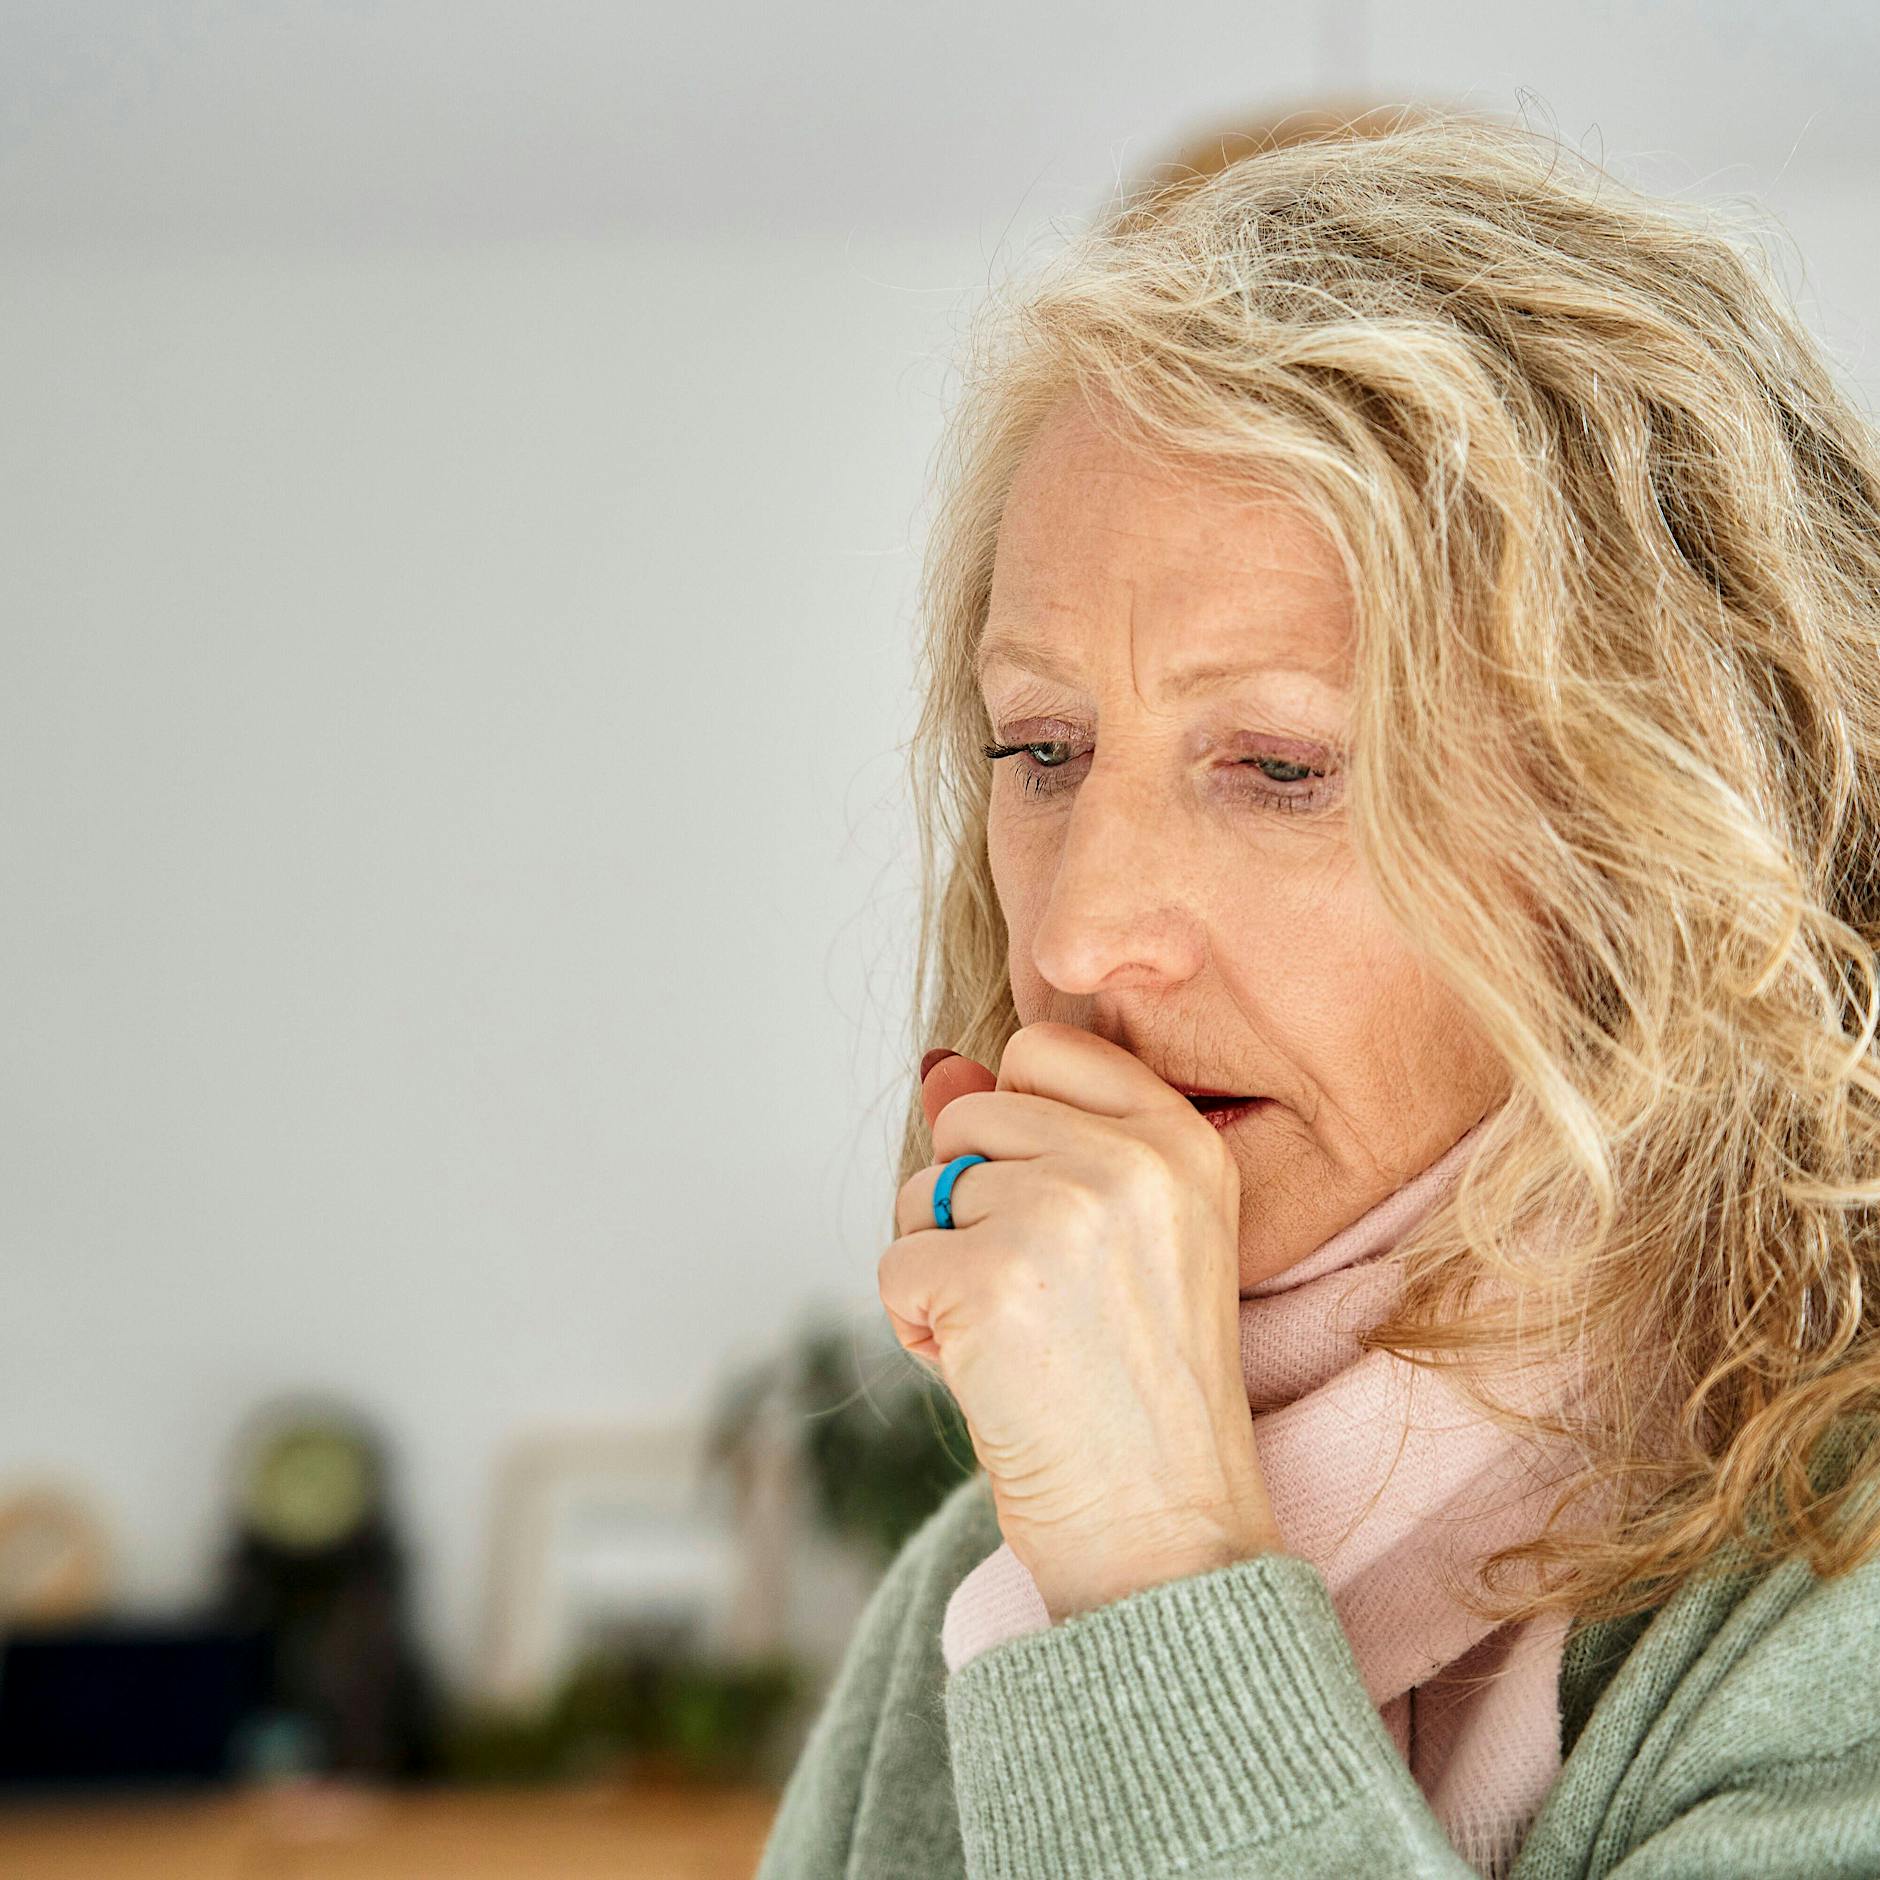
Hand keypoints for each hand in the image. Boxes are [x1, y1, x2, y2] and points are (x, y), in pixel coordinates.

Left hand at [880, 1021, 1281, 1620]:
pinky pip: (895, 1265)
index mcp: (1182, 1142)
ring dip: (941, 1269)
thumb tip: (935, 1066)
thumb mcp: (1125, 1238)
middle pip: (970, 1119)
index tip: (1047, 1206)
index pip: (1044, 1049)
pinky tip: (984, 1371)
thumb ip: (1038, 1138)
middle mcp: (1130, 1161)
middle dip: (970, 1205)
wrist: (1163, 1528)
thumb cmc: (1141, 1388)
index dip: (1015, 1125)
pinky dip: (916, 1324)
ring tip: (1019, 1338)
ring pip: (925, 1192)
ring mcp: (1061, 1214)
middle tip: (1038, 1295)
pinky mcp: (989, 1279)